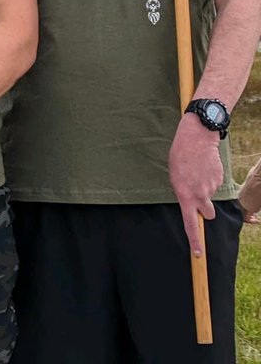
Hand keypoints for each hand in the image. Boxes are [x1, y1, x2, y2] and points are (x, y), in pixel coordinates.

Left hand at [168, 113, 223, 255]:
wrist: (197, 139)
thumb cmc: (180, 156)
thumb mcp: (174, 176)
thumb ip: (182, 192)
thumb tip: (191, 202)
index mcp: (184, 195)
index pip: (190, 224)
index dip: (194, 240)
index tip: (198, 254)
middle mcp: (200, 195)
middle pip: (208, 214)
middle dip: (206, 210)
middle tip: (199, 195)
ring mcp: (212, 188)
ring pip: (210, 196)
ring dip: (206, 189)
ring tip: (197, 173)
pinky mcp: (220, 180)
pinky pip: (214, 185)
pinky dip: (209, 179)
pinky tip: (204, 167)